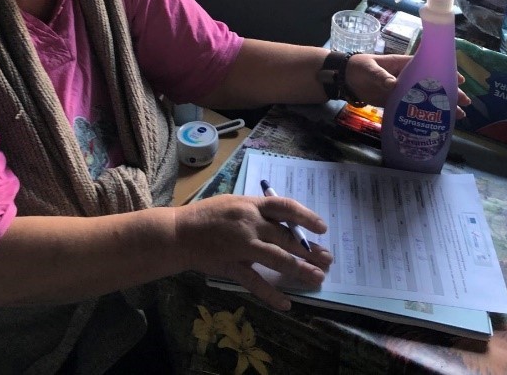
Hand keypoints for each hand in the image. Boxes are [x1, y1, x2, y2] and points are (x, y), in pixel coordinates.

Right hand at [173, 194, 332, 309]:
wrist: (179, 233)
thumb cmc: (208, 215)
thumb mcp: (235, 204)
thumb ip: (258, 212)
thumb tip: (286, 224)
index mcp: (251, 205)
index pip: (286, 207)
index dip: (307, 217)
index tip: (323, 228)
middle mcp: (250, 224)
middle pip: (287, 238)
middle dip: (310, 250)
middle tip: (327, 259)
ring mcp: (241, 246)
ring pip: (277, 259)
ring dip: (300, 270)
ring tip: (317, 278)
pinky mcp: (232, 266)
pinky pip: (255, 282)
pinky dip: (271, 294)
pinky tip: (286, 303)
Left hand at [345, 54, 469, 117]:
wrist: (345, 79)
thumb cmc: (359, 67)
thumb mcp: (369, 69)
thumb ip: (380, 76)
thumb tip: (393, 84)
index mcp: (403, 65)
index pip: (428, 67)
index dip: (444, 73)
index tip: (460, 80)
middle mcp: (407, 78)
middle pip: (432, 85)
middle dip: (449, 93)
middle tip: (466, 103)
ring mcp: (402, 91)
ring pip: (426, 99)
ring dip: (441, 106)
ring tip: (459, 116)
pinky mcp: (395, 102)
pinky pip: (414, 109)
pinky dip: (425, 116)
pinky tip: (437, 124)